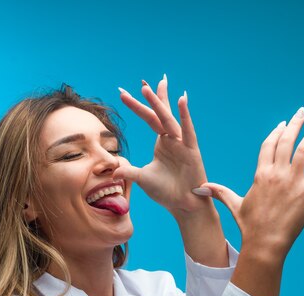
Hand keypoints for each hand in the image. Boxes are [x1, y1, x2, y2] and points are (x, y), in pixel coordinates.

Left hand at [115, 75, 210, 215]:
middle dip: (150, 98)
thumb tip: (112, 170)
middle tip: (140, 82)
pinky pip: (187, 130)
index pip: (148, 119)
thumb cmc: (166, 191)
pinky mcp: (191, 150)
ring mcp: (182, 143)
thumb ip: (128, 171)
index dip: (137, 106)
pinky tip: (181, 100)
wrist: (183, 204)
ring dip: (161, 103)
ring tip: (154, 86)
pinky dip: (184, 115)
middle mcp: (172, 138)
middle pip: (159, 113)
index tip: (123, 93)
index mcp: (162, 142)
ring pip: (169, 119)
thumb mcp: (142, 178)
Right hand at [196, 108, 303, 260]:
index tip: (283, 124)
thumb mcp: (234, 205)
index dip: (276, 133)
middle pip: (287, 141)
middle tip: (302, 112)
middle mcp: (277, 174)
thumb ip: (219, 192)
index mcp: (260, 174)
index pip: (268, 146)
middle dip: (295, 124)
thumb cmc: (250, 226)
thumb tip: (199, 188)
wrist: (265, 242)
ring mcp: (294, 181)